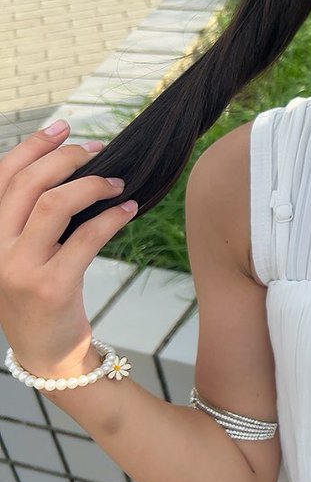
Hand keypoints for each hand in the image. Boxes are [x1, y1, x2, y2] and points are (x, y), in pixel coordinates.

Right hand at [0, 122, 136, 377]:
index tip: (64, 126)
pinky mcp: (51, 287)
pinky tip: (127, 210)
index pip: (2, 176)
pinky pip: (85, 238)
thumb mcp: (22, 252)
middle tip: (97, 151)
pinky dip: (111, 217)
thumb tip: (69, 164)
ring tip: (117, 183)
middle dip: (65, 158)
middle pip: (27, 183)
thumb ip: (31, 216)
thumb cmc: (40, 295)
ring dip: (91, 185)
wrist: (46, 354)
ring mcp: (19, 269)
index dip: (33, 145)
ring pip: (53, 205)